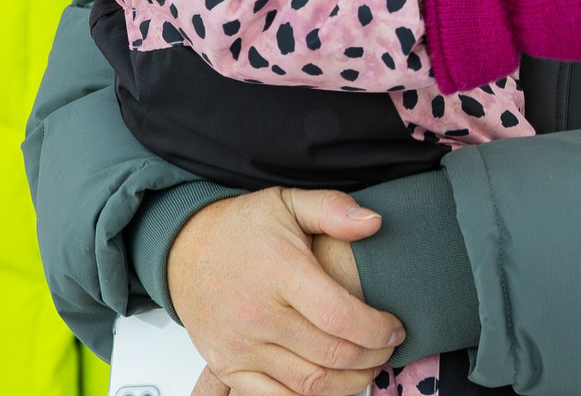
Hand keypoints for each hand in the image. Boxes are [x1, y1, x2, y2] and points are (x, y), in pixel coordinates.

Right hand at [166, 188, 401, 395]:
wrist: (184, 250)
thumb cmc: (241, 228)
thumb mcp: (288, 202)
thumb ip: (333, 209)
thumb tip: (375, 221)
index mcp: (278, 270)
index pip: (339, 314)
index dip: (377, 329)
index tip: (396, 328)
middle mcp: (257, 313)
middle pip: (331, 353)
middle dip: (372, 356)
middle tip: (389, 348)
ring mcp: (239, 346)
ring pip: (310, 383)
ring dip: (350, 381)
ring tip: (369, 366)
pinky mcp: (227, 367)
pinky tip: (332, 382)